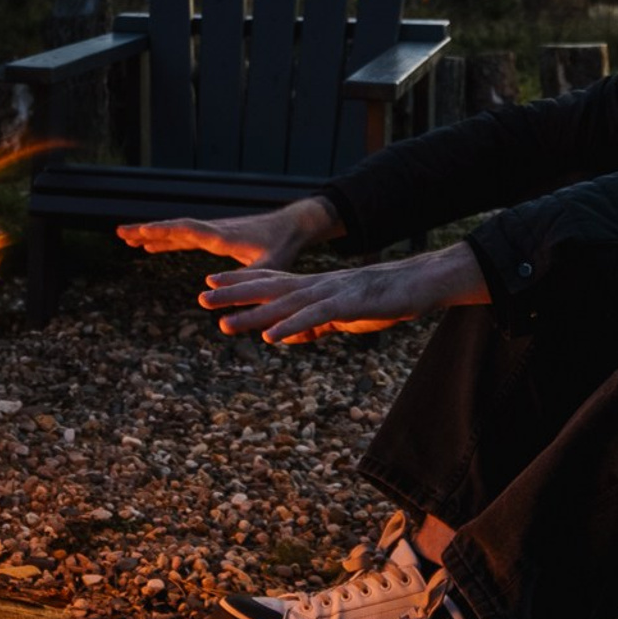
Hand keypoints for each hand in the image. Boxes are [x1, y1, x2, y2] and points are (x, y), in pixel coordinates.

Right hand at [117, 198, 341, 269]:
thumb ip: (249, 277)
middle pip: (173, 227)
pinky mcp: (214, 236)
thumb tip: (227, 293)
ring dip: (152, 235)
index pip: (185, 230)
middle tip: (120, 233)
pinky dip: (165, 241)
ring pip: (175, 232)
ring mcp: (211, 232)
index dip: (162, 231)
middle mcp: (212, 230)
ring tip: (126, 239)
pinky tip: (151, 248)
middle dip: (147, 230)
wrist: (291, 226)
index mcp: (221, 235)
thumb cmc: (283, 246)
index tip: (140, 232)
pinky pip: (184, 237)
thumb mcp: (270, 265)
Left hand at [196, 240, 489, 344]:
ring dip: (252, 315)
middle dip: (233, 294)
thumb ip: (315, 323)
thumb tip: (294, 334)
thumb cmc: (380, 299)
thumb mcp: (341, 314)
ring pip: (283, 305)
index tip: (209, 282)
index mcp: (313, 286)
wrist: (416, 284)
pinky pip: (313, 318)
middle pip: (267, 290)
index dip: (239, 281)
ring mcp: (328, 294)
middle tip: (201, 298)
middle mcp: (314, 286)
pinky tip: (270, 338)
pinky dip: (290, 327)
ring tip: (224, 324)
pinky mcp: (345, 305)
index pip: (269, 281)